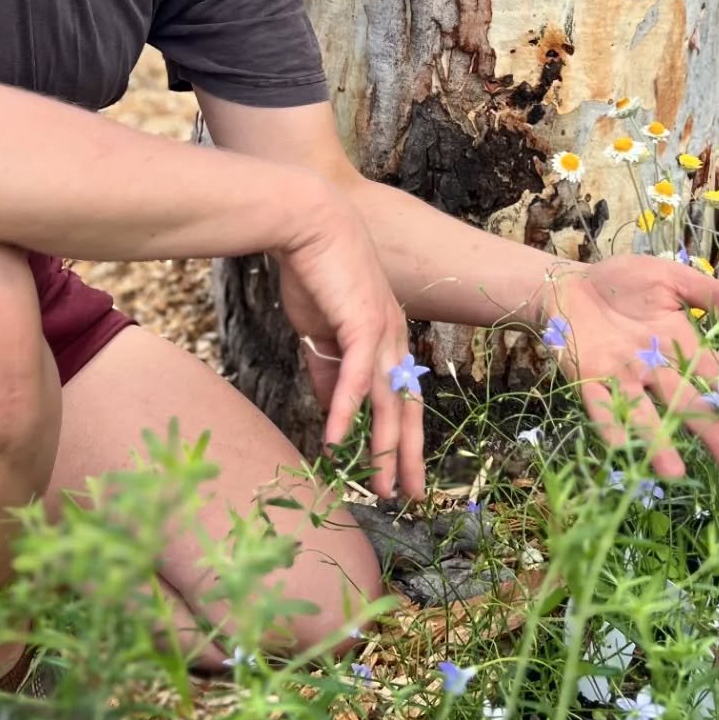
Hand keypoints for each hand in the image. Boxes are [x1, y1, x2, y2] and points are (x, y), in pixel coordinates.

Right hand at [273, 183, 425, 499]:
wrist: (309, 222)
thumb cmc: (315, 272)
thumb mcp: (322, 332)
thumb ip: (330, 372)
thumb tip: (333, 414)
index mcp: (389, 342)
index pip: (401, 400)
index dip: (403, 439)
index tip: (402, 475)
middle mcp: (394, 341)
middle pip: (406, 409)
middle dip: (407, 456)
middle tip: (410, 497)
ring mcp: (382, 333)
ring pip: (387, 402)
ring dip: (383, 447)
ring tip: (381, 485)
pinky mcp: (361, 324)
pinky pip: (356, 377)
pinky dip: (347, 410)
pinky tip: (337, 440)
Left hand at [541, 259, 718, 478]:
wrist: (569, 281)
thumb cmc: (625, 283)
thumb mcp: (673, 280)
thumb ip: (715, 295)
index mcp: (683, 345)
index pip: (718, 377)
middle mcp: (657, 369)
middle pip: (687, 403)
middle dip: (709, 431)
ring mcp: (623, 377)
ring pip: (645, 413)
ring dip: (658, 441)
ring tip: (674, 472)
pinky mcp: (589, 377)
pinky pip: (601, 404)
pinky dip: (610, 425)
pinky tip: (620, 447)